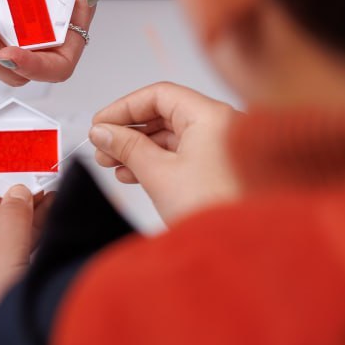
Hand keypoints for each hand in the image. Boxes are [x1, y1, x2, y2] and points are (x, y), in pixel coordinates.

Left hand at [0, 185, 50, 323]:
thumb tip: (17, 193)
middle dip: (12, 207)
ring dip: (27, 221)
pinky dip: (33, 239)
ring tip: (50, 203)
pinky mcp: (8, 292)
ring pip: (5, 240)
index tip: (9, 190)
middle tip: (37, 192)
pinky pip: (19, 256)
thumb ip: (12, 218)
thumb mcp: (2, 254)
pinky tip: (49, 227)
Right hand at [90, 83, 241, 224]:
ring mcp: (221, 148)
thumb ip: (127, 148)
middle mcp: (219, 126)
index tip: (101, 123)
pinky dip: (156, 161)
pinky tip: (133, 174)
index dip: (124, 107)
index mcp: (210, 116)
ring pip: (171, 137)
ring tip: (112, 164)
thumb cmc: (214, 209)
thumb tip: (103, 132)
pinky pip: (181, 155)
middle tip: (102, 146)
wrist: (243, 248)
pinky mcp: (217, 169)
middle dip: (129, 131)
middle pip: (164, 114)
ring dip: (139, 148)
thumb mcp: (159, 175)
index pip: (159, 95)